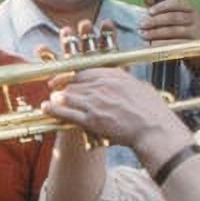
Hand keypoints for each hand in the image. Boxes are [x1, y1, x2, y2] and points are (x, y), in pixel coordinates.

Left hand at [42, 69, 176, 152]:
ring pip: (68, 95)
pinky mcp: (91, 119)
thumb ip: (125, 83)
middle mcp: (102, 86)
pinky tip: (47, 107)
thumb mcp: (139, 88)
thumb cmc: (151, 111)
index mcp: (114, 76)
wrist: (153, 129)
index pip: (85, 71)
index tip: (64, 78)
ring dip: (56, 98)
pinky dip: (54, 109)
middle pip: (74, 83)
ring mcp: (95, 102)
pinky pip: (67, 112)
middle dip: (62, 87)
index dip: (71, 75)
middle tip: (54, 90)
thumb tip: (123, 83)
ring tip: (51, 100)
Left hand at [138, 0, 199, 66]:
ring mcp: (197, 33)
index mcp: (192, 9)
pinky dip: (163, 44)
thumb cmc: (184, 32)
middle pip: (174, 17)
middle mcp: (197, 19)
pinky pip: (176, 44)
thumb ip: (161, 7)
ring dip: (156, 33)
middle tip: (141, 25)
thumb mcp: (175, 17)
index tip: (149, 11)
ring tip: (144, 35)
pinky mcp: (195, 46)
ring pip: (174, 31)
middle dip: (156, 21)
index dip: (162, 6)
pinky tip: (152, 45)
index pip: (177, 3)